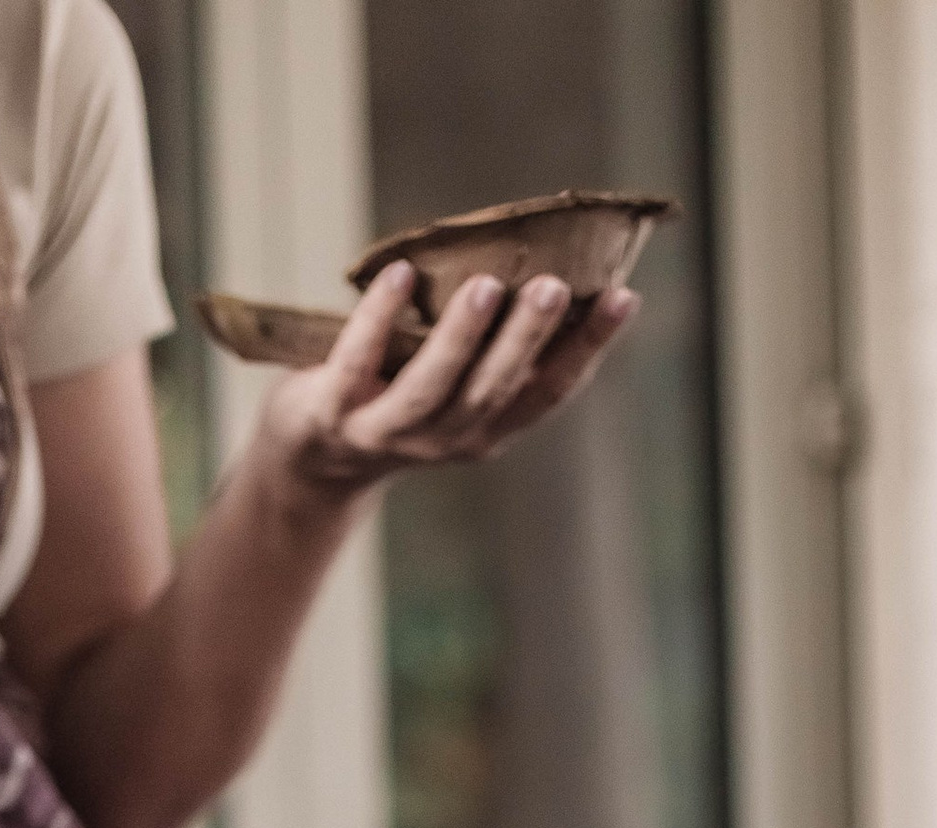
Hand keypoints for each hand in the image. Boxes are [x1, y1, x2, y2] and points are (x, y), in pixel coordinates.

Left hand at [258, 262, 637, 501]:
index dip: (588, 349)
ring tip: (488, 284)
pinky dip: (378, 319)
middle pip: (494, 392)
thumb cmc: (394, 392)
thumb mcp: (454, 376)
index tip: (626, 297)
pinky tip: (398, 274)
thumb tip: (558, 262)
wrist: (310, 455)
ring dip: (462, 337)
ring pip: (433, 389)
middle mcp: (443, 440)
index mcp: (485, 429)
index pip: (547, 392)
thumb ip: (494, 341)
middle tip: (555, 286)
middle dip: (526, 339)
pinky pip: (356, 364)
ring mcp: (387, 434)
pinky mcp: (332, 415)